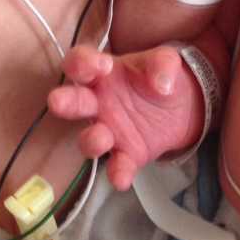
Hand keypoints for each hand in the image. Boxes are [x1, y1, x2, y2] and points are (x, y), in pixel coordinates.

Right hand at [48, 44, 197, 190]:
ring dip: (91, 141)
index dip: (83, 62)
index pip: (79, 62)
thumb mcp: (167, 61)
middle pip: (72, 102)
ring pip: (89, 139)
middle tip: (57, 102)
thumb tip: (162, 84)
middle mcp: (97, 103)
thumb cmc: (160, 76)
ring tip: (102, 139)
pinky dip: (118, 172)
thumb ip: (164, 64)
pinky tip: (121, 178)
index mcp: (101, 74)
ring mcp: (109, 131)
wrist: (182, 107)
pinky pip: (117, 165)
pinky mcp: (126, 154)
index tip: (103, 65)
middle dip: (64, 102)